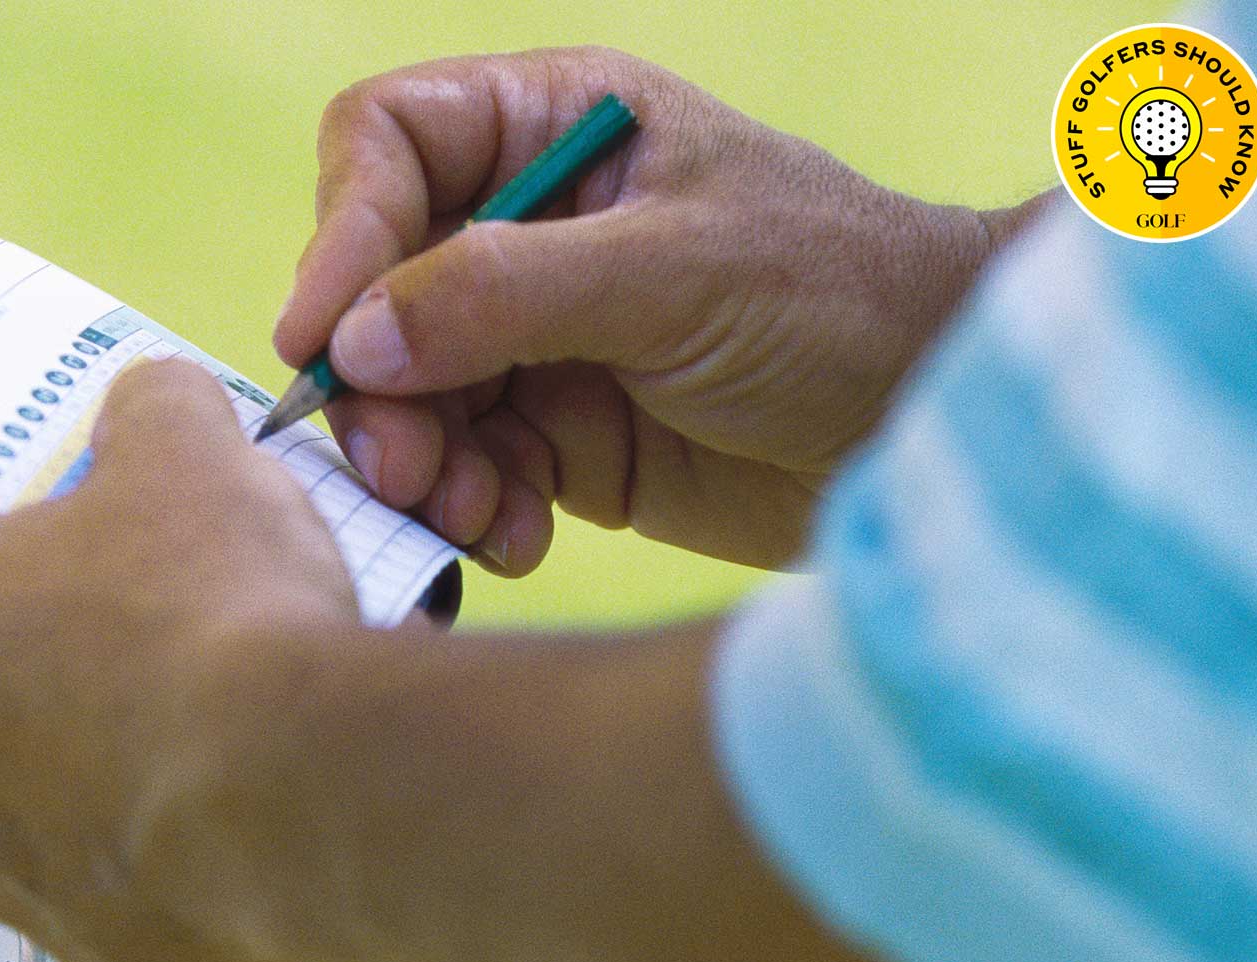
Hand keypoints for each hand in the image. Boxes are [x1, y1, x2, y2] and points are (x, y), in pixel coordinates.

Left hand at [0, 358, 357, 961]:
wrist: (291, 786)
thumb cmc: (206, 595)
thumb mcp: (185, 440)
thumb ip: (148, 402)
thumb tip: (148, 402)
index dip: (30, 516)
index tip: (104, 512)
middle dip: (72, 635)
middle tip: (177, 602)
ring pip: (52, 777)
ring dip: (116, 738)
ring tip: (225, 701)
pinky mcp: (85, 940)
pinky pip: (120, 863)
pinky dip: (167, 827)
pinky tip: (243, 786)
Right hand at [276, 47, 1039, 570]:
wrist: (934, 421)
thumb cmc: (838, 297)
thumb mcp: (671, 274)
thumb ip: (504, 294)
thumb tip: (349, 340)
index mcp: (554, 133)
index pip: (389, 147)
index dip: (341, 234)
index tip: (322, 338)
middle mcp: (527, 228)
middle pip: (375, 288)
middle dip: (377, 383)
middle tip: (399, 464)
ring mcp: (537, 338)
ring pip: (408, 393)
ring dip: (420, 461)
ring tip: (468, 510)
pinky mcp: (559, 434)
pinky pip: (467, 469)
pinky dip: (473, 508)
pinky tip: (519, 533)